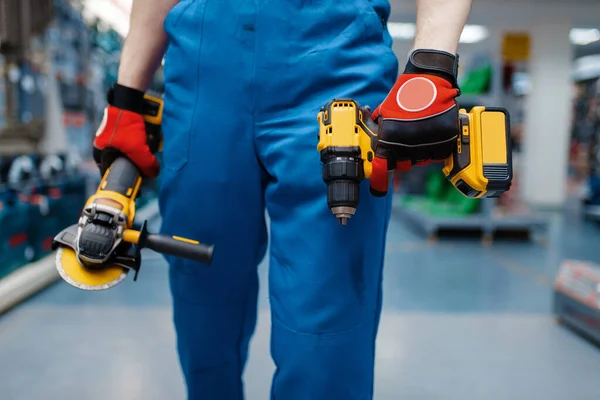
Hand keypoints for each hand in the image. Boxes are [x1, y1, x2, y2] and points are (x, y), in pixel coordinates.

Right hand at [93, 84, 158, 177]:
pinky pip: (130, 143)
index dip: (122, 183)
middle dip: (133, 168)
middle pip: (119, 165)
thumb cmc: (126, 126)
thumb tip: (153, 174)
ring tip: (146, 153)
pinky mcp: (119, 132)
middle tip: (143, 172)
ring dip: (137, 155)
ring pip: (126, 154)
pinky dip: (139, 145)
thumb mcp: (139, 149)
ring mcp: (110, 139)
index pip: (109, 176)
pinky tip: (148, 143)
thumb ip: (147, 164)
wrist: (127, 101)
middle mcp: (102, 148)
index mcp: (100, 155)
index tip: (133, 189)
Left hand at [369, 49, 460, 195]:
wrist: (429, 79)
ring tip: (421, 136)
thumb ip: (380, 125)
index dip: (380, 177)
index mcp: (390, 138)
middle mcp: (408, 144)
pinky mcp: (445, 139)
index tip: (378, 186)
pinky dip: (437, 149)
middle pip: (405, 164)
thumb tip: (373, 134)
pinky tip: (433, 138)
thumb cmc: (406, 92)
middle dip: (403, 158)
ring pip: (423, 160)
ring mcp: (428, 142)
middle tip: (406, 146)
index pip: (384, 165)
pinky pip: (440, 154)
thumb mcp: (386, 108)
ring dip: (420, 152)